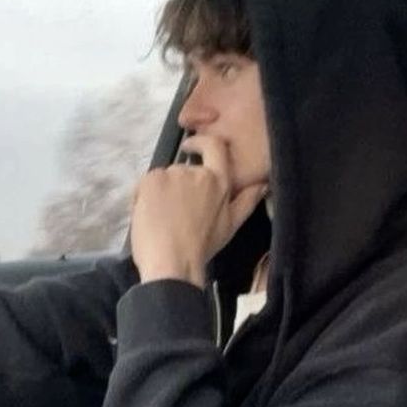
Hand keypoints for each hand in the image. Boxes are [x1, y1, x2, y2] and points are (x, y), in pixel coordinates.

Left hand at [130, 136, 267, 287]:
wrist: (171, 263)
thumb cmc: (201, 247)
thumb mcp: (231, 225)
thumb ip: (247, 201)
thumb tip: (262, 183)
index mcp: (218, 181)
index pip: (215, 147)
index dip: (201, 143)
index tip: (190, 147)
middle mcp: (196, 172)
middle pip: (183, 170)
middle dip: (178, 187)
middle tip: (175, 214)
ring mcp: (171, 174)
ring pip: (163, 178)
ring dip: (161, 193)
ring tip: (162, 220)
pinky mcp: (151, 180)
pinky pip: (146, 183)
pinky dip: (144, 196)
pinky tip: (149, 216)